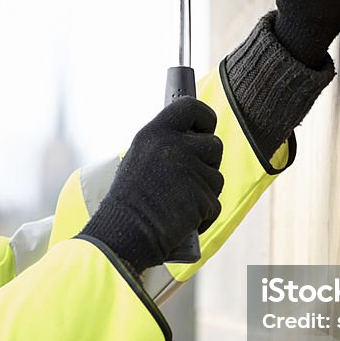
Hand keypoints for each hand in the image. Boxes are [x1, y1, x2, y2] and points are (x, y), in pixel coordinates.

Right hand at [81, 98, 223, 273]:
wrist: (123, 233)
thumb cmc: (129, 201)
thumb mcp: (140, 158)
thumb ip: (166, 144)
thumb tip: (195, 138)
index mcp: (155, 133)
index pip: (191, 107)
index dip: (204, 118)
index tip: (205, 128)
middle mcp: (174, 147)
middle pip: (214, 145)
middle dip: (207, 163)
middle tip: (188, 180)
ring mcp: (190, 172)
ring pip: (216, 178)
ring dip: (203, 192)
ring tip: (177, 203)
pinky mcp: (201, 198)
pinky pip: (214, 204)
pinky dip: (203, 216)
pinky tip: (182, 220)